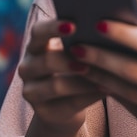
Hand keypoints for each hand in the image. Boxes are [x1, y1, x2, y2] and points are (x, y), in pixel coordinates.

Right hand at [17, 19, 103, 133]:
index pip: (38, 32)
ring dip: (82, 81)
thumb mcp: (75, 50)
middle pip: (45, 61)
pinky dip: (90, 95)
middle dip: (68, 59)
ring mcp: (32, 92)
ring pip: (56, 86)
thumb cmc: (76, 64)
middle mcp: (28, 67)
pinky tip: (107, 89)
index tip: (74, 25)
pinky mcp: (44, 113)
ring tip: (103, 76)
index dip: (53, 28)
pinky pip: (69, 104)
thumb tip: (108, 23)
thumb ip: (84, 37)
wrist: (66, 104)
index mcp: (35, 45)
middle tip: (89, 55)